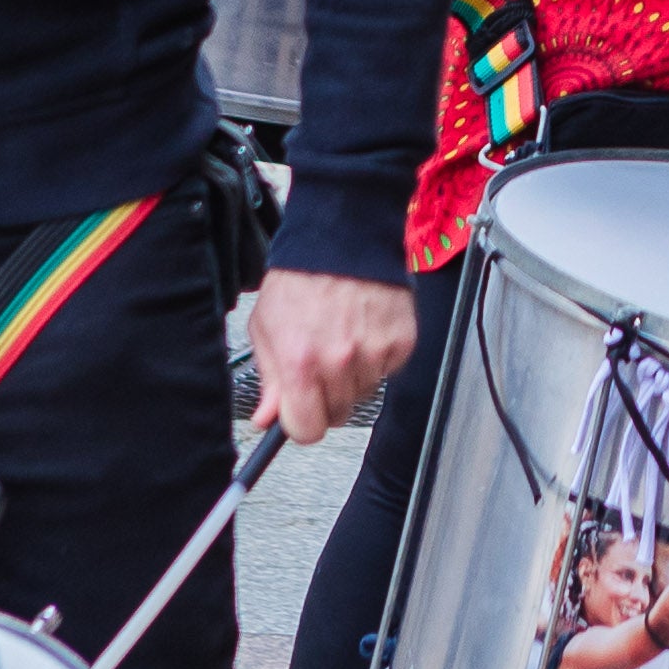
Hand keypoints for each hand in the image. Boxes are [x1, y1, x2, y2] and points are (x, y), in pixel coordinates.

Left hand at [245, 268, 415, 444]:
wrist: (342, 238)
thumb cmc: (300, 278)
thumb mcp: (266, 328)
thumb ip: (269, 378)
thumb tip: (268, 418)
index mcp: (300, 362)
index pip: (307, 430)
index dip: (302, 423)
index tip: (302, 411)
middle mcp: (339, 362)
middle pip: (338, 415)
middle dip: (327, 397)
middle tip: (322, 363)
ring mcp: (374, 353)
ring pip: (363, 393)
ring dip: (353, 376)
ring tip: (343, 337)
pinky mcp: (402, 342)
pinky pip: (388, 371)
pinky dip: (377, 358)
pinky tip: (364, 330)